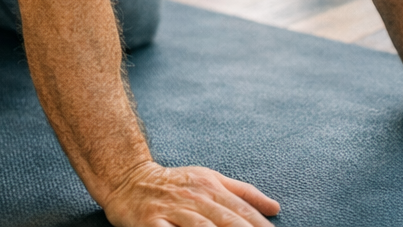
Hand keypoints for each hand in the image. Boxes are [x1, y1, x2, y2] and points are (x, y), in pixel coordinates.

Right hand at [101, 161, 278, 226]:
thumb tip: (275, 208)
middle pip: (227, 221)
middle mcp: (194, 198)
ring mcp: (172, 211)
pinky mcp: (152, 223)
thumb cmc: (174, 183)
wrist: (127, 179)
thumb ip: (243, 193)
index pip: (243, 211)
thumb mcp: (210, 179)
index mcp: (211, 187)